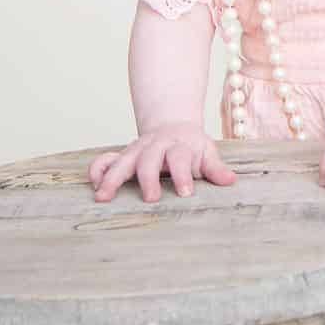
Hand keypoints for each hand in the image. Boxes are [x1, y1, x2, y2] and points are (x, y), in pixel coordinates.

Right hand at [88, 122, 236, 203]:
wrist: (173, 126)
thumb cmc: (191, 146)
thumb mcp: (207, 152)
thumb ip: (215, 168)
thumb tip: (230, 181)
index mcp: (178, 145)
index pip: (180, 157)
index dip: (182, 174)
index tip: (185, 193)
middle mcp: (154, 146)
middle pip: (149, 159)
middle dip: (148, 178)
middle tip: (151, 199)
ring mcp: (136, 151)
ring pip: (122, 161)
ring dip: (112, 178)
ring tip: (102, 197)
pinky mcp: (123, 156)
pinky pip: (105, 160)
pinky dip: (97, 170)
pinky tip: (93, 185)